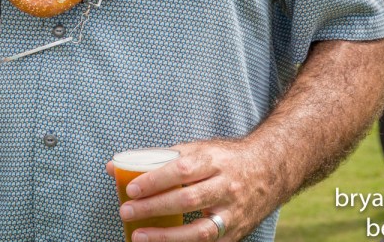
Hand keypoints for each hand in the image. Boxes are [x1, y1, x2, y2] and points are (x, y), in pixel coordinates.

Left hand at [106, 139, 273, 240]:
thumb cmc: (224, 159)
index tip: (130, 188)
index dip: (155, 180)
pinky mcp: (236, 233)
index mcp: (214, 161)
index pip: (182, 170)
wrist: (270, 170)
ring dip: (167, 236)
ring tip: (139, 236)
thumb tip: (113, 166)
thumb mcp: (197, 150)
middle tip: (126, 211)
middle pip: (188, 200)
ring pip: (200, 230)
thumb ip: (158, 158)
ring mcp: (233, 213)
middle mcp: (226, 187)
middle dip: (154, 208)